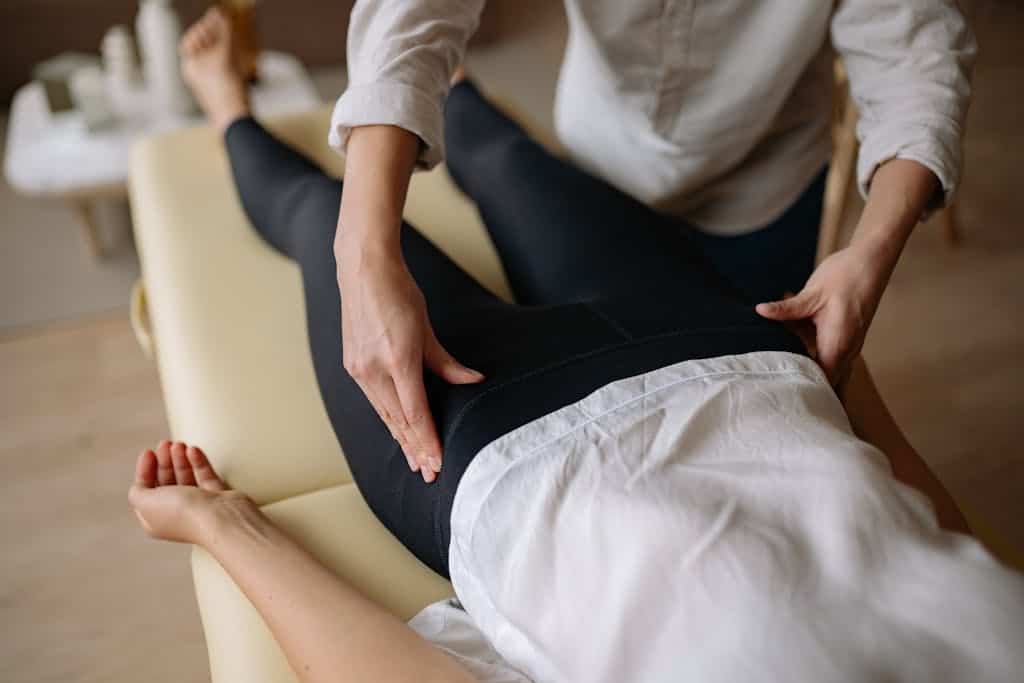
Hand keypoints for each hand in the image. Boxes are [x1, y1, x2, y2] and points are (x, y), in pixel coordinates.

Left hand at [128, 440, 251, 544]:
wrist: (220, 518)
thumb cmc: (183, 513)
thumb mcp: (146, 502)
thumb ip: (137, 493)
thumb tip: (139, 487)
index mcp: (155, 519)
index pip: (146, 492)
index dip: (144, 470)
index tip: (149, 452)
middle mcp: (175, 513)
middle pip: (166, 482)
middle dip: (164, 461)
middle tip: (165, 444)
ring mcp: (197, 505)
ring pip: (185, 477)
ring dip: (180, 459)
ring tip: (180, 444)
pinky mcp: (216, 496)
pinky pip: (204, 475)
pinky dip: (198, 462)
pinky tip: (193, 450)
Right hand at [336, 241, 483, 482]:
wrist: (364, 270)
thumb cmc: (399, 293)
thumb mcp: (426, 328)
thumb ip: (446, 362)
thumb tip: (473, 381)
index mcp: (396, 359)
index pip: (414, 411)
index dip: (427, 439)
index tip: (437, 461)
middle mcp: (373, 369)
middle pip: (397, 420)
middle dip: (415, 448)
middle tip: (430, 473)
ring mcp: (359, 368)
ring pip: (384, 414)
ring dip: (401, 439)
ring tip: (416, 461)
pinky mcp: (352, 365)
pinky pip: (375, 400)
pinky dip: (389, 419)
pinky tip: (399, 432)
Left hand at [755, 243, 892, 386]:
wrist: (870, 261)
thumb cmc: (846, 276)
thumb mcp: (812, 293)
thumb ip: (787, 309)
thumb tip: (761, 311)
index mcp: (838, 343)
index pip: (822, 379)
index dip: (804, 387)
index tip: (781, 386)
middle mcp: (847, 348)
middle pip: (824, 376)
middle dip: (802, 377)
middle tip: (777, 373)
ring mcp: (848, 343)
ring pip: (824, 362)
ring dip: (804, 355)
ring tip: (783, 345)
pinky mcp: (846, 334)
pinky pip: (826, 348)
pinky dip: (809, 342)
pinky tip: (796, 325)